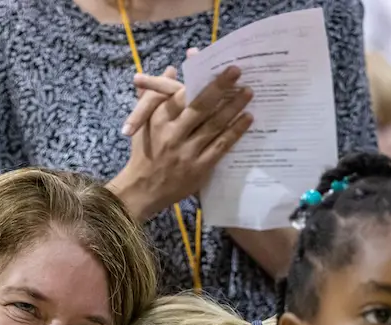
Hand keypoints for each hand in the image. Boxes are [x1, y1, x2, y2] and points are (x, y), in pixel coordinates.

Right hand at [110, 63, 252, 220]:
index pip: (182, 95)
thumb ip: (154, 94)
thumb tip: (170, 70)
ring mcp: (187, 152)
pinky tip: (247, 119)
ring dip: (233, 107)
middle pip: (200, 107)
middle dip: (220, 87)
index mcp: (159, 120)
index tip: (215, 69)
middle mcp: (173, 134)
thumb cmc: (144, 151)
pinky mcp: (199, 168)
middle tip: (237, 71)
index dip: (200, 80)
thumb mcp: (142, 121)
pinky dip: (235, 132)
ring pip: (214, 125)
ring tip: (248, 92)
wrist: (142, 190)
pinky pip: (220, 146)